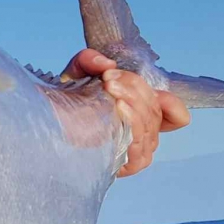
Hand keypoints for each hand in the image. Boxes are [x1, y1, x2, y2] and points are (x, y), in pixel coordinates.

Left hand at [60, 48, 190, 177]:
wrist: (47, 122)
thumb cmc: (68, 101)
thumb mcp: (78, 72)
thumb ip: (90, 60)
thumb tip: (107, 64)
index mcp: (143, 113)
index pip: (176, 115)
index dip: (170, 102)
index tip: (139, 84)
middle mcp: (145, 133)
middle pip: (155, 109)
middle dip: (135, 88)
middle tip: (109, 78)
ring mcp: (138, 149)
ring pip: (150, 122)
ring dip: (133, 100)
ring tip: (110, 87)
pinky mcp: (127, 163)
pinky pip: (140, 143)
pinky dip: (133, 122)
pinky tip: (118, 109)